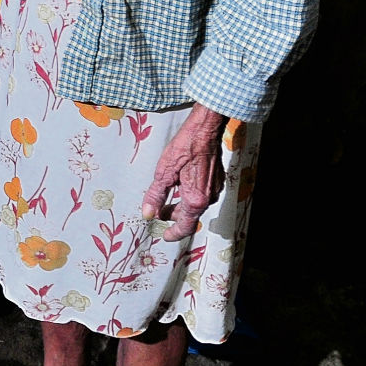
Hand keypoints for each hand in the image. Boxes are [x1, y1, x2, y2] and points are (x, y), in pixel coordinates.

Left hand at [141, 103, 228, 240]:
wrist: (206, 129)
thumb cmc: (186, 147)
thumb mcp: (164, 172)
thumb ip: (155, 195)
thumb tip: (148, 214)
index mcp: (196, 199)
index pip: (185, 226)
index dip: (173, 233)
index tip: (165, 235)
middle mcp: (209, 197)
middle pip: (190, 215)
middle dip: (174, 215)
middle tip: (160, 211)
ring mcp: (215, 189)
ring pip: (196, 204)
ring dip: (182, 204)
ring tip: (168, 195)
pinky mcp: (218, 180)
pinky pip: (203, 194)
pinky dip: (190, 194)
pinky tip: (181, 184)